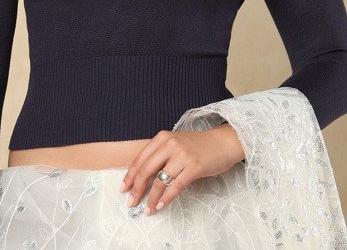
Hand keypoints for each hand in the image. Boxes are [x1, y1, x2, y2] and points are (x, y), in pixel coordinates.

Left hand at [119, 123, 244, 215]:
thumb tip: (141, 175)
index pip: (140, 159)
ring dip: (151, 198)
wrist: (222, 142)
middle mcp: (170, 144)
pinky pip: (176, 186)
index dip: (130, 176)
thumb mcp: (175, 143)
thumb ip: (160, 154)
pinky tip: (161, 205)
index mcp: (162, 137)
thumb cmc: (198, 145)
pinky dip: (166, 198)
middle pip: (146, 170)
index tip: (124, 188)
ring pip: (160, 180)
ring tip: (147, 209)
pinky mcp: (194, 167)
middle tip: (131, 202)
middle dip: (136, 189)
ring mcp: (182, 155)